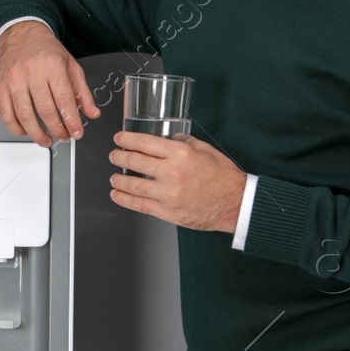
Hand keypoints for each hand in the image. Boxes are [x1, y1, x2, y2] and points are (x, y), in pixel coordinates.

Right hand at [0, 21, 100, 145]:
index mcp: (52, 66)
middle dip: (57, 130)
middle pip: (45, 110)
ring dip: (37, 134)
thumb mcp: (71, 65)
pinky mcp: (0, 87)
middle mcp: (32, 72)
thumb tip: (92, 112)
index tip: (76, 132)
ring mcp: (14, 80)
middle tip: (64, 136)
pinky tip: (25, 131)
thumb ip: (82, 91)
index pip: (64, 100)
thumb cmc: (45, 50)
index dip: (72, 121)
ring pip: (24, 115)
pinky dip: (15, 128)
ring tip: (46, 140)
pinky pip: (6, 114)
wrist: (20, 34)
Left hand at [107, 132, 245, 232]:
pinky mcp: (167, 212)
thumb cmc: (224, 177)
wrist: (235, 204)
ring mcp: (168, 194)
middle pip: (135, 161)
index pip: (144, 143)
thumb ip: (184, 142)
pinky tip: (117, 194)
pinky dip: (124, 199)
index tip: (119, 138)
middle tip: (114, 155)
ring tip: (114, 177)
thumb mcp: (206, 150)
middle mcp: (172, 172)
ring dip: (119, 179)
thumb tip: (169, 138)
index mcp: (181, 153)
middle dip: (119, 157)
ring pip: (133, 185)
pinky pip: (140, 205)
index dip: (127, 139)